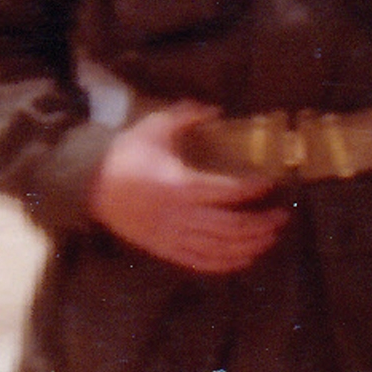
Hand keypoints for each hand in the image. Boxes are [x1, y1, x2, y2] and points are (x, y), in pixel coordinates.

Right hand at [88, 105, 289, 273]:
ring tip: (271, 236)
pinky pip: (200, 262)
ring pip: (219, 248)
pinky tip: (246, 257)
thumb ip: (185, 115)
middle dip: (260, 224)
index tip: (271, 183)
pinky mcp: (164, 249)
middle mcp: (178, 215)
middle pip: (230, 226)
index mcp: (178, 185)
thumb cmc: (126, 155)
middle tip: (282, 216)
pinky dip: (226, 263)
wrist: (89, 186)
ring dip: (250, 245)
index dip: (253, 188)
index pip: (226, 190)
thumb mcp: (154, 127)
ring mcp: (171, 236)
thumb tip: (214, 108)